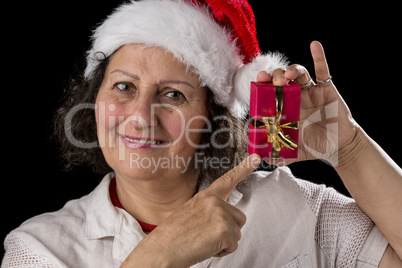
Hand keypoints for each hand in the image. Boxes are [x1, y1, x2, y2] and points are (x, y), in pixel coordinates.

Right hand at [122, 154, 260, 266]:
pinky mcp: (224, 228)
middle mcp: (213, 201)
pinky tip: (206, 247)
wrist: (161, 250)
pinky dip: (223, 251)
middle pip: (239, 218)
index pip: (226, 180)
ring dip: (224, 241)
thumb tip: (220, 220)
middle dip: (227, 231)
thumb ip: (207, 211)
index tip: (255, 158)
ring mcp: (219, 213)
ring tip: (204, 241)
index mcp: (205, 197)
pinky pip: (234, 244)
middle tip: (205, 236)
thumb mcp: (190, 215)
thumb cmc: (173, 237)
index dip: (243, 168)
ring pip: (237, 232)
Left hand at [258, 41, 358, 165]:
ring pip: (298, 74)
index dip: (262, 86)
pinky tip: (314, 45)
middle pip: (281, 80)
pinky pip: (323, 70)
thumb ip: (278, 156)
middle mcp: (295, 97)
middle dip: (274, 76)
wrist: (339, 148)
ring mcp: (310, 91)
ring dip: (292, 70)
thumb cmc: (314, 147)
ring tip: (287, 75)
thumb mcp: (293, 153)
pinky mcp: (326, 89)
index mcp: (284, 108)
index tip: (257, 81)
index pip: (269, 93)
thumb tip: (260, 160)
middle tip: (271, 79)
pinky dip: (319, 57)